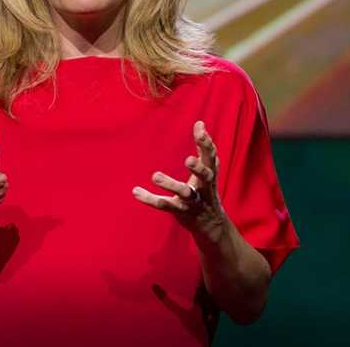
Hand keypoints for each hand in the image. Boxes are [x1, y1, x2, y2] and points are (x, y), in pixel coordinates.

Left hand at [132, 120, 226, 243]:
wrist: (212, 226)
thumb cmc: (206, 191)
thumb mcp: (208, 171)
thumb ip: (203, 149)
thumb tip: (200, 122)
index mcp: (210, 175)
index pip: (212, 158)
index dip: (206, 144)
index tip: (199, 128)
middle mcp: (205, 188)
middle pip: (206, 177)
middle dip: (198, 169)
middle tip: (188, 159)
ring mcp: (194, 202)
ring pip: (184, 193)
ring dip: (171, 185)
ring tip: (155, 176)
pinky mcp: (180, 212)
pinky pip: (165, 205)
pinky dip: (150, 199)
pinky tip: (136, 192)